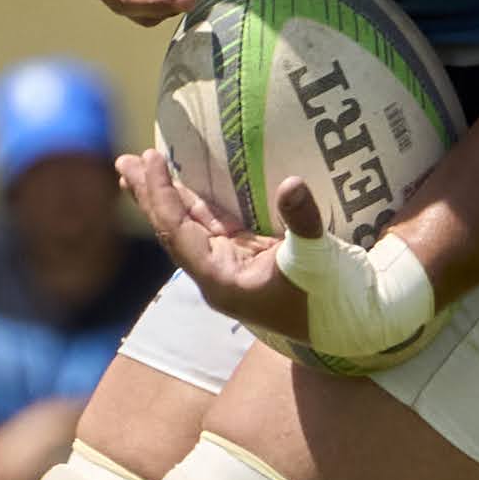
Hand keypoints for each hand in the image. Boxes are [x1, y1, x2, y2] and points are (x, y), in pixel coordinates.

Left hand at [120, 144, 314, 345]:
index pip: (178, 233)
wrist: (355, 320)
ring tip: (140, 167)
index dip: (161, 196)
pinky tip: (181, 186)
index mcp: (222, 281)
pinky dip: (194, 203)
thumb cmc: (333, 294)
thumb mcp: (318, 257)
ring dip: (166, 197)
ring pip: (189, 226)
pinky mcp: (247, 257)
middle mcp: (218, 275)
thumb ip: (302, 220)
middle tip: (124, 161)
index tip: (151, 159)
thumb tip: (292, 182)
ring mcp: (231, 266)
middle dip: (149, 195)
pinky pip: (211, 225)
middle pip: (173, 230)